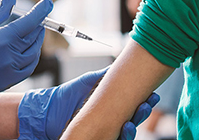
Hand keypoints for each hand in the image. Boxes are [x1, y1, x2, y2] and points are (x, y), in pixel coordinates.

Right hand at [0, 0, 50, 108]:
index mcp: (2, 39)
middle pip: (34, 38)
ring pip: (33, 55)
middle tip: (38, 17)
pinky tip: (27, 50)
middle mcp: (8, 57)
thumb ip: (2, 10)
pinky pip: (26, 69)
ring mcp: (8, 72)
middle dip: (38, 26)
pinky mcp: (6, 82)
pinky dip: (30, 58)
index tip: (48, 2)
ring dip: (36, 42)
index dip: (41, 10)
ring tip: (33, 33)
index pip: (30, 22)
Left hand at [17, 67, 159, 139]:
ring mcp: (105, 133)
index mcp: (111, 107)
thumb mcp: (87, 83)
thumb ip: (104, 76)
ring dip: (133, 127)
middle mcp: (111, 122)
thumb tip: (121, 65)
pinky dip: (121, 137)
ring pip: (126, 134)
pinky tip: (124, 129)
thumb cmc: (66, 97)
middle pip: (134, 120)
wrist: (46, 113)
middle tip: (147, 104)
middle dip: (142, 113)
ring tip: (133, 119)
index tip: (152, 94)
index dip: (145, 101)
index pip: (133, 105)